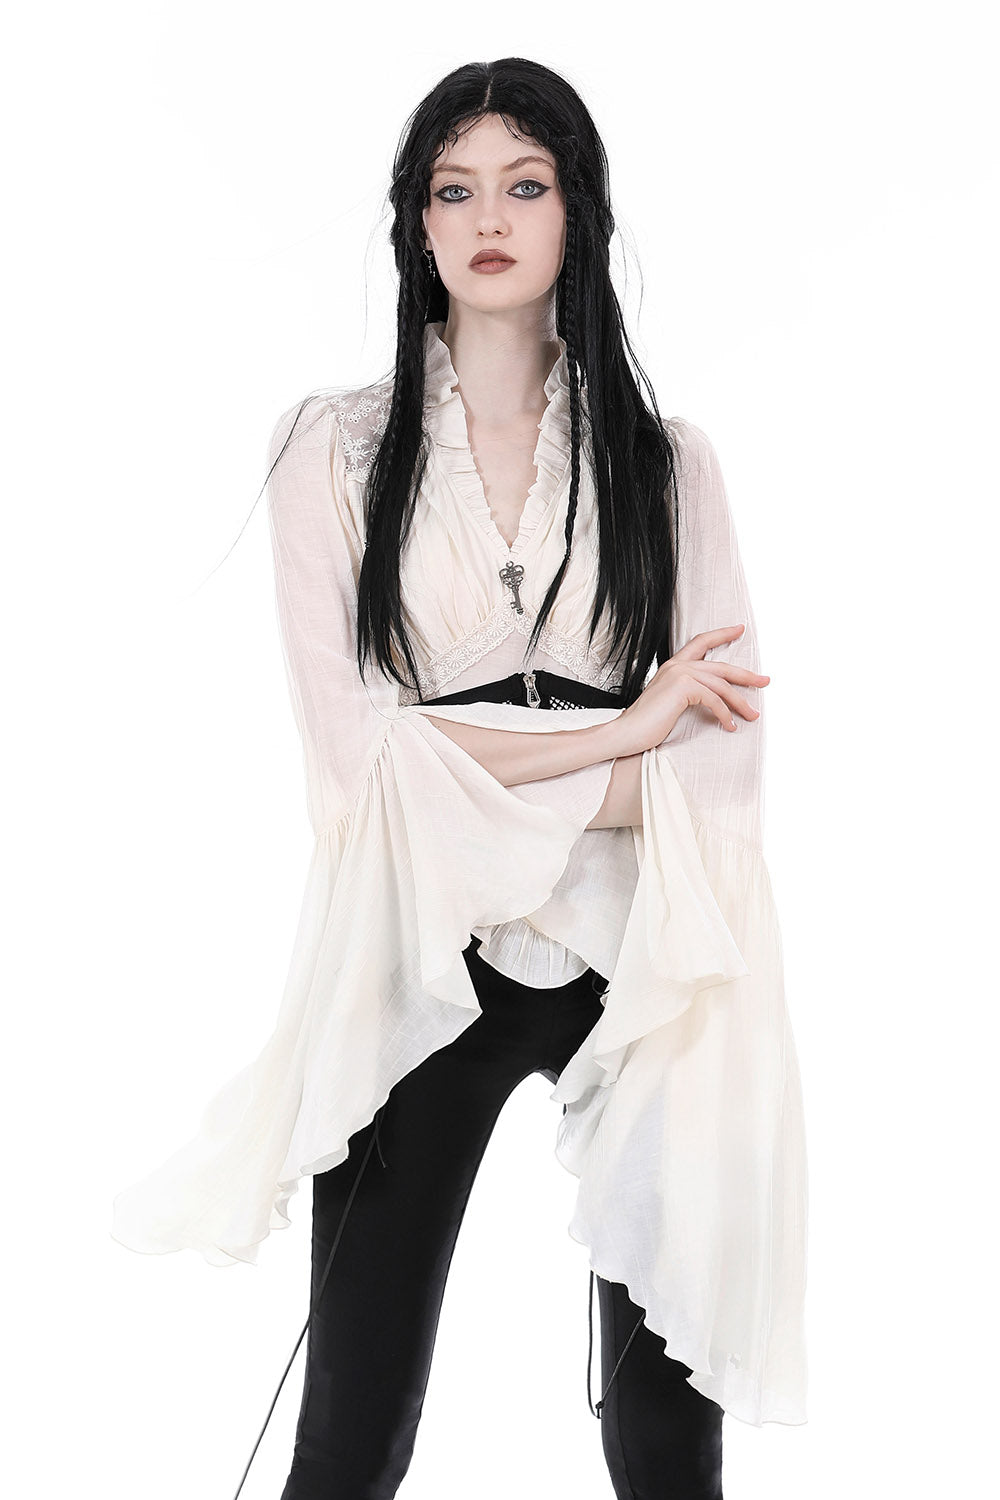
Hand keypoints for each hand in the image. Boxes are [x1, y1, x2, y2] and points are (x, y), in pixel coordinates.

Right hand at [605, 625, 769, 758]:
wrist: (628, 732)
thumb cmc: (647, 722)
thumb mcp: (671, 701)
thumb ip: (688, 692)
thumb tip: (713, 698)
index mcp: (674, 665)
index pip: (701, 642)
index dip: (722, 634)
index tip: (739, 629)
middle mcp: (677, 665)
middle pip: (721, 666)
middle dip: (747, 675)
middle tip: (765, 681)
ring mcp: (679, 674)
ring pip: (721, 685)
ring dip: (740, 702)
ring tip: (752, 715)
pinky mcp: (682, 687)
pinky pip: (714, 699)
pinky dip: (725, 714)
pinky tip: (729, 726)